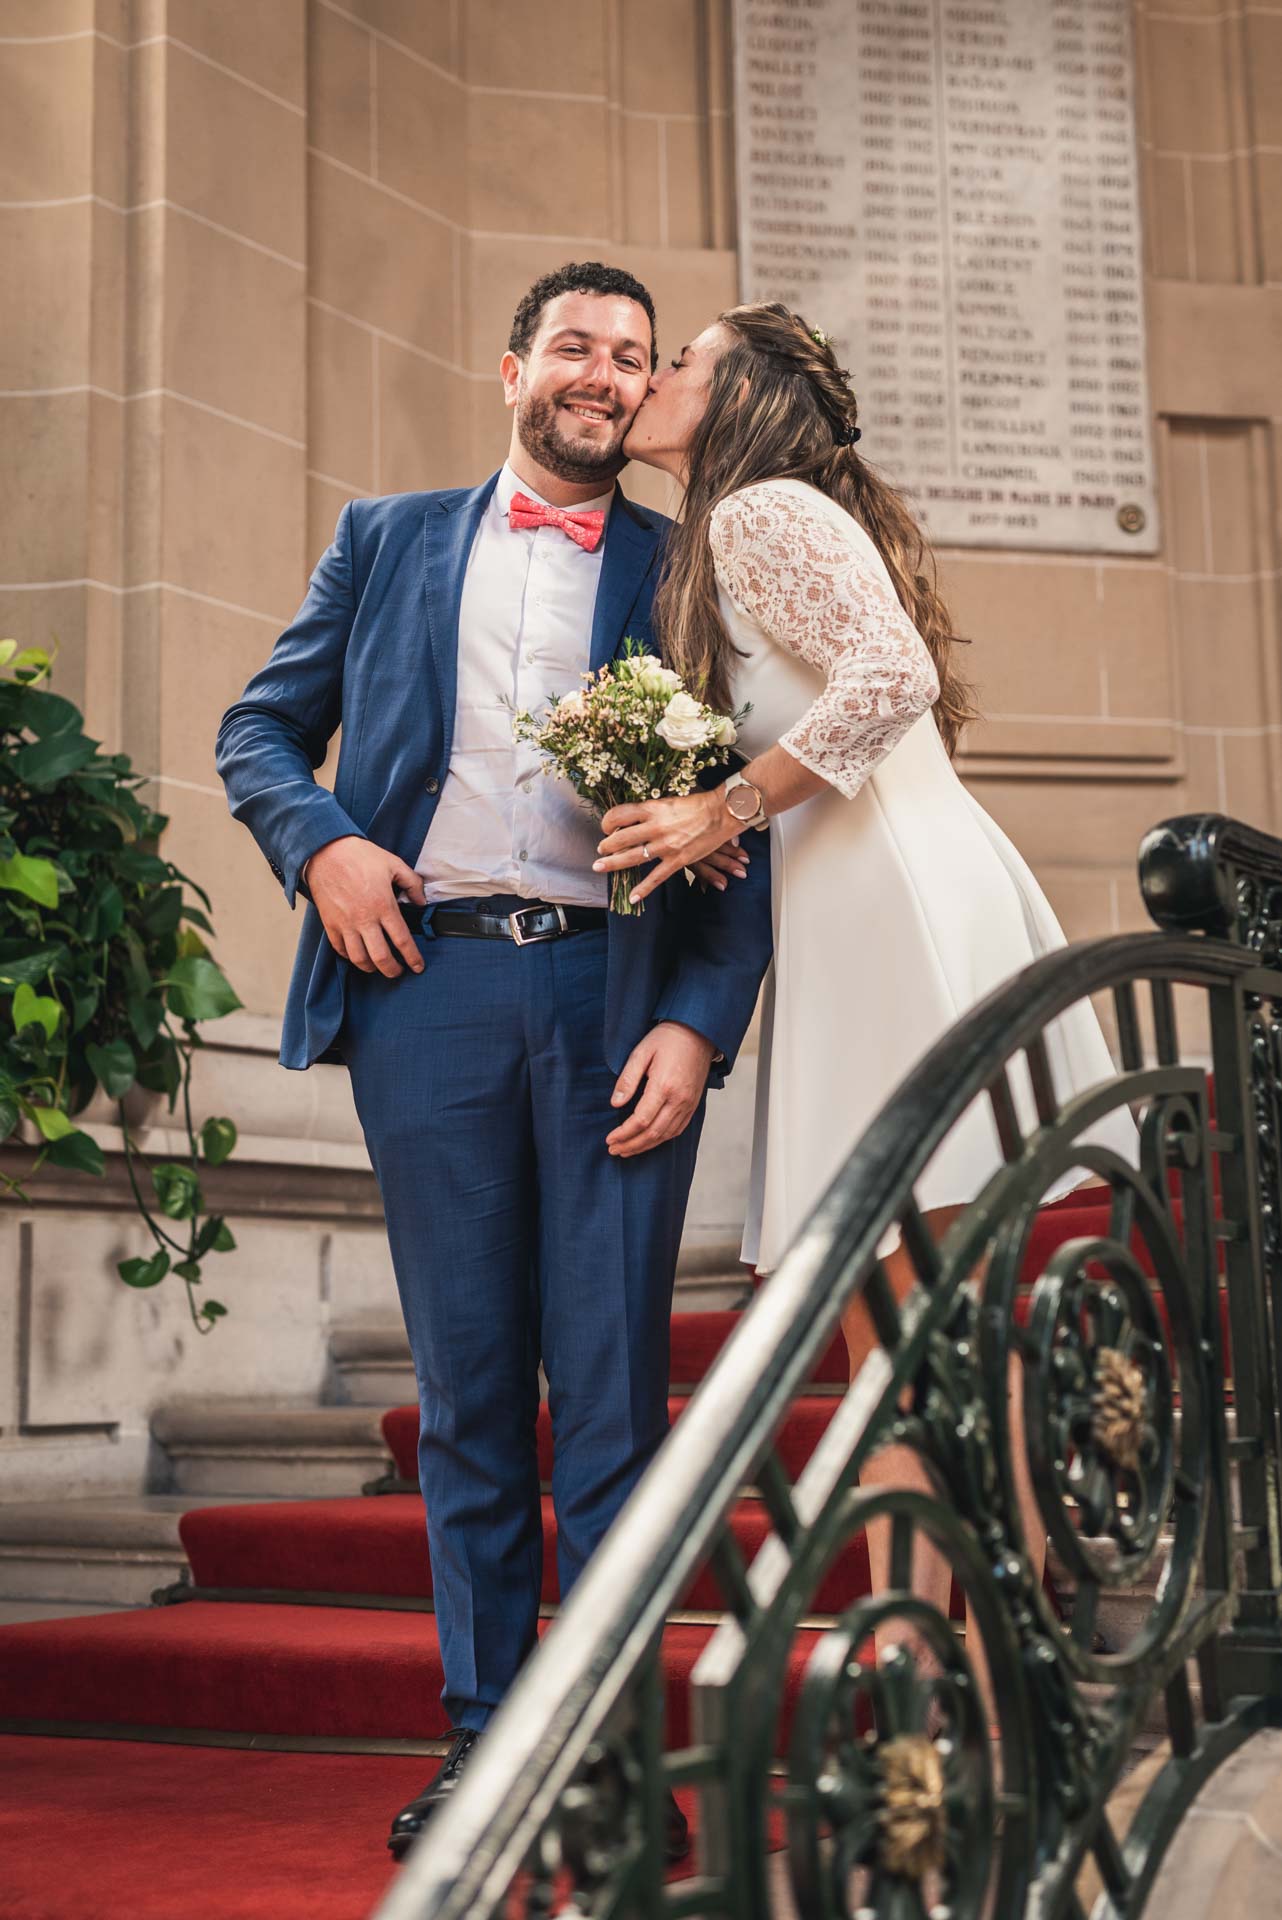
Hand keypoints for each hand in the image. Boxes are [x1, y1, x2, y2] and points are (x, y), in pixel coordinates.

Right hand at [307, 835, 427, 976]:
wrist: (325, 851)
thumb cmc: (359, 856)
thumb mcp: (394, 864)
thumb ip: (412, 883)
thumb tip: (421, 901)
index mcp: (384, 906)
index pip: (402, 941)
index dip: (412, 958)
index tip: (418, 967)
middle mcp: (365, 919)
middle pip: (381, 957)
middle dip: (392, 970)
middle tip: (398, 972)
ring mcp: (345, 923)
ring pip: (359, 958)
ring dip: (371, 968)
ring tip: (378, 967)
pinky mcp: (330, 923)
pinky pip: (340, 949)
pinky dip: (349, 957)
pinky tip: (357, 954)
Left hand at [594, 788, 739, 906]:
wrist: (722, 813)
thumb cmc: (697, 804)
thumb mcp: (668, 802)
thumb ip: (651, 811)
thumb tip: (633, 818)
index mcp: (653, 809)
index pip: (619, 815)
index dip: (607, 821)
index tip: (606, 827)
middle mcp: (656, 827)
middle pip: (621, 838)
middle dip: (606, 845)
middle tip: (601, 849)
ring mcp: (666, 845)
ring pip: (633, 857)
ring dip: (613, 863)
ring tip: (600, 866)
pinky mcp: (678, 860)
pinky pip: (656, 878)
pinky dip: (643, 889)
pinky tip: (632, 898)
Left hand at [606, 1021, 714, 1157]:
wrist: (698, 1032)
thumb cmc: (667, 1039)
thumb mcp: (641, 1052)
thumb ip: (627, 1079)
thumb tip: (615, 1104)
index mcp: (664, 1086)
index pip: (641, 1120)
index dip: (624, 1133)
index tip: (610, 1140)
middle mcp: (679, 1099)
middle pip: (653, 1133)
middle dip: (632, 1145)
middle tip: (613, 1150)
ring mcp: (688, 1104)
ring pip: (666, 1135)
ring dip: (645, 1146)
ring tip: (627, 1150)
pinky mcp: (693, 1104)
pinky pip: (677, 1129)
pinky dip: (661, 1140)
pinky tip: (649, 1141)